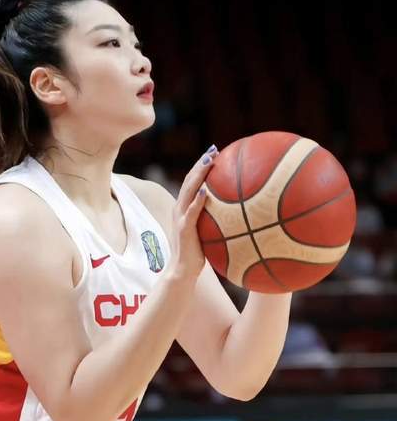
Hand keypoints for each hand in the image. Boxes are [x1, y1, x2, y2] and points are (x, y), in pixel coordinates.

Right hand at [168, 144, 218, 280]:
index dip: (202, 166)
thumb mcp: (208, 233)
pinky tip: (206, 190)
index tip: (215, 153)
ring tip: (209, 161)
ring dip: (198, 174)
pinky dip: (198, 200)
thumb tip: (241, 214)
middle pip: (189, 180)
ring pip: (188, 190)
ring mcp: (180, 217)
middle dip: (201, 163)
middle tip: (214, 150)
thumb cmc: (198, 254)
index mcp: (184, 208)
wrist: (182, 271)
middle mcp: (180, 208)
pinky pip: (191, 211)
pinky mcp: (183, 228)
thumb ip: (217, 221)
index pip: (192, 182)